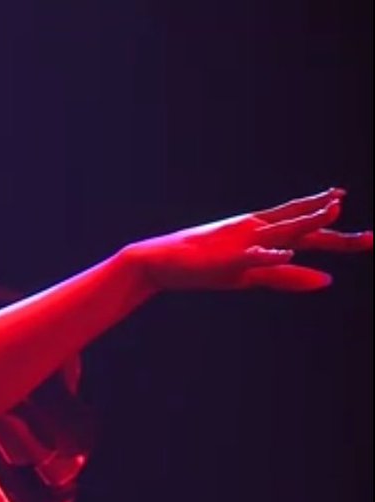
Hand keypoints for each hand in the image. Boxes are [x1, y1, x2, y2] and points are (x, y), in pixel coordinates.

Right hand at [124, 188, 371, 291]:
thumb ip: (288, 276)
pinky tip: (286, 251)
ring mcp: (241, 242)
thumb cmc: (202, 267)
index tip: (366, 233)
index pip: (309, 232)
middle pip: (305, 230)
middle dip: (338, 234)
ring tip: (335, 211)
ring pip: (282, 231)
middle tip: (372, 239)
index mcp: (262, 234)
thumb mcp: (250, 275)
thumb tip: (327, 281)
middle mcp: (257, 231)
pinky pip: (250, 255)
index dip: (337, 230)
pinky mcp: (225, 257)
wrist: (157, 262)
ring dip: (308, 222)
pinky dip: (269, 253)